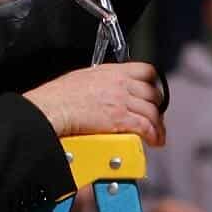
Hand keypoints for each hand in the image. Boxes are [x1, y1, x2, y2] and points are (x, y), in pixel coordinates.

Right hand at [23, 62, 165, 146]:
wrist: (54, 108)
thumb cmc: (60, 95)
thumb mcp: (84, 77)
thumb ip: (101, 80)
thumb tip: (104, 89)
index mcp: (112, 71)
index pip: (145, 70)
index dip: (153, 82)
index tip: (153, 91)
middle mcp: (121, 84)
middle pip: (152, 93)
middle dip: (157, 106)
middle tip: (155, 116)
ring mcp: (122, 101)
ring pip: (152, 111)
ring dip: (158, 125)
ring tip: (157, 134)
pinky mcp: (120, 120)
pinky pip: (145, 127)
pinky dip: (153, 135)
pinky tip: (153, 141)